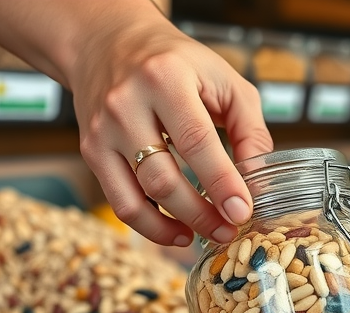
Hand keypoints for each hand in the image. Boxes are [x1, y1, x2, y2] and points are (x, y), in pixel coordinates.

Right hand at [67, 3, 272, 245]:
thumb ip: (249, 129)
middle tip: (230, 229)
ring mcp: (102, 131)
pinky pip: (120, 202)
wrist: (108, 42)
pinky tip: (178, 231)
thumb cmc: (175, 62)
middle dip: (201, 213)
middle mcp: (125, 104)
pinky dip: (150, 226)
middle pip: (163, 177)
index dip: (221, 182)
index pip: (195, 140)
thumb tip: (259, 181)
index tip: (242, 211)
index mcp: (164, 78)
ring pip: (137, 197)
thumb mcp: (225, 80)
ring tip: (208, 234)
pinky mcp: (91, 151)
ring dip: (176, 225)